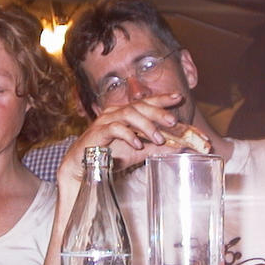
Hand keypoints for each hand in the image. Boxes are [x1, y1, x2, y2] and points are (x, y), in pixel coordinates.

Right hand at [57, 93, 183, 186]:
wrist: (84, 166)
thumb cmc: (111, 155)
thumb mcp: (139, 151)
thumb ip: (157, 147)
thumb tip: (181, 146)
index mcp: (125, 113)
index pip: (146, 102)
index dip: (162, 99)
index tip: (178, 97)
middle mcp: (115, 112)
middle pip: (139, 106)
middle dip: (158, 112)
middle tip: (173, 121)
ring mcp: (106, 120)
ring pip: (128, 114)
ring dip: (146, 125)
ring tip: (158, 138)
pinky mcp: (98, 131)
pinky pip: (115, 128)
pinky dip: (129, 135)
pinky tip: (138, 144)